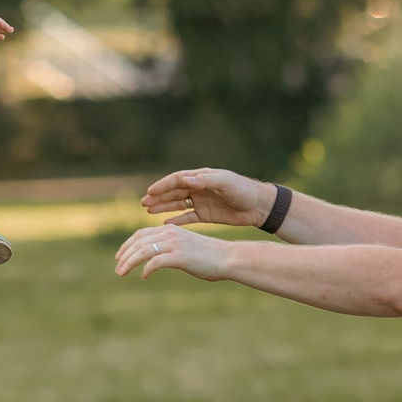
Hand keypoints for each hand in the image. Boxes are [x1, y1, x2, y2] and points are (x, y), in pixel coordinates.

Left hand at [114, 222, 230, 281]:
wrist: (227, 258)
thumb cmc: (208, 257)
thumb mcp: (184, 248)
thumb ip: (169, 250)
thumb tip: (154, 260)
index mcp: (170, 229)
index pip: (141, 234)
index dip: (127, 245)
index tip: (119, 256)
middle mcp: (170, 233)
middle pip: (139, 242)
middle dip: (124, 255)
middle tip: (117, 268)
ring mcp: (175, 244)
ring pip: (143, 251)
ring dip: (129, 263)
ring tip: (122, 273)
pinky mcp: (180, 256)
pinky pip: (156, 261)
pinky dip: (147, 269)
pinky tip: (144, 277)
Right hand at [140, 168, 277, 228]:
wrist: (258, 206)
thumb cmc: (243, 190)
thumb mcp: (225, 183)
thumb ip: (206, 181)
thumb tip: (187, 180)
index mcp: (202, 177)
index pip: (177, 180)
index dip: (163, 185)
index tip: (150, 192)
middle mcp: (199, 188)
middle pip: (174, 192)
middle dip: (158, 197)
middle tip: (143, 203)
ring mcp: (202, 202)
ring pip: (177, 204)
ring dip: (163, 207)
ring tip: (148, 212)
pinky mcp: (206, 215)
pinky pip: (187, 217)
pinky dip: (176, 220)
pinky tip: (165, 223)